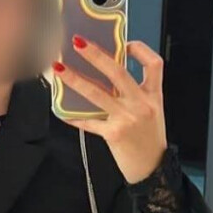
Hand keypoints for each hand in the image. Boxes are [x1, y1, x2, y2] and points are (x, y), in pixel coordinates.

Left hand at [54, 37, 166, 183]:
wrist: (152, 169)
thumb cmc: (149, 138)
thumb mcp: (152, 111)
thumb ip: (136, 93)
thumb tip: (109, 72)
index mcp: (153, 96)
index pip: (154, 64)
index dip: (140, 50)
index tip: (126, 44)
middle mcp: (141, 105)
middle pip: (118, 73)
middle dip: (97, 55)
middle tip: (78, 43)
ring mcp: (127, 119)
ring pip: (97, 93)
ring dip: (75, 79)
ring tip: (59, 69)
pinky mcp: (113, 134)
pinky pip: (89, 122)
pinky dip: (74, 116)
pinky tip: (61, 111)